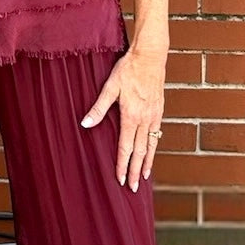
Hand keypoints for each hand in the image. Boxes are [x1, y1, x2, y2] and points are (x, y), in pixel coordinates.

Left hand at [80, 47, 165, 192]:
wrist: (150, 56)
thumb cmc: (128, 69)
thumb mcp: (110, 86)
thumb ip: (98, 107)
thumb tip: (85, 124)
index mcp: (131, 115)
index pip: (125, 147)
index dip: (122, 165)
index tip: (121, 179)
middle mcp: (144, 119)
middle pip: (140, 151)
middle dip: (135, 171)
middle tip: (133, 188)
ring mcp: (154, 115)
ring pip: (151, 145)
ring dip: (147, 163)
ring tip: (144, 177)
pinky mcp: (159, 110)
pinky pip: (157, 135)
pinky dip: (154, 148)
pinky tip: (152, 153)